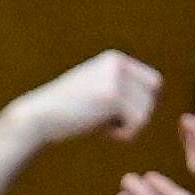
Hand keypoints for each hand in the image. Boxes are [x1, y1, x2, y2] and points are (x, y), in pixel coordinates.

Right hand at [3, 50, 160, 147]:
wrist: (36, 118)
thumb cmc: (69, 111)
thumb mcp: (99, 89)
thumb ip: (124, 87)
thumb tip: (157, 88)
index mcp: (115, 59)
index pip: (153, 83)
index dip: (143, 104)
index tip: (120, 115)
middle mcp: (117, 63)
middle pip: (152, 98)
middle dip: (136, 116)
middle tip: (109, 123)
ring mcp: (114, 78)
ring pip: (146, 112)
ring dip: (128, 127)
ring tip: (100, 125)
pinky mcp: (111, 95)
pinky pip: (137, 123)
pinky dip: (123, 134)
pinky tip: (101, 131)